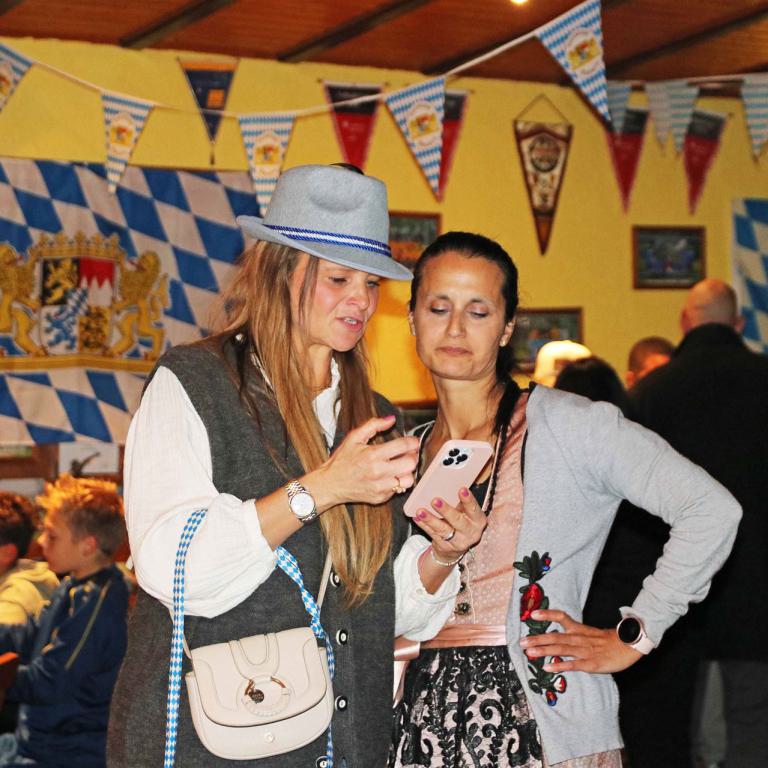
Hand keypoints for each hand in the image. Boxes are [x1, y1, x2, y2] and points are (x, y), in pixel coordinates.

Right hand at [310, 415, 418, 509]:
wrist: (330, 484)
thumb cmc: (342, 460)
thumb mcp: (354, 438)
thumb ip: (374, 425)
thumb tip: (391, 419)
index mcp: (372, 455)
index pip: (403, 446)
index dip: (413, 442)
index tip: (413, 441)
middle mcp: (378, 472)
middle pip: (410, 463)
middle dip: (412, 456)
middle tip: (408, 453)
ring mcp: (380, 487)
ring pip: (409, 480)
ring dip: (408, 472)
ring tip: (401, 466)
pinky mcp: (380, 498)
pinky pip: (398, 490)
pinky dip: (397, 482)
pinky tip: (390, 476)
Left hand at [412, 487, 486, 560]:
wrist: (458, 545)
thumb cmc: (463, 520)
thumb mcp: (467, 512)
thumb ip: (461, 502)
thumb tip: (449, 483)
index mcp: (478, 520)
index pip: (474, 509)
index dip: (468, 500)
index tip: (461, 489)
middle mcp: (470, 532)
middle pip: (458, 521)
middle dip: (446, 511)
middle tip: (435, 501)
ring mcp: (457, 541)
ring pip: (442, 530)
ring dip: (430, 519)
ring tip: (420, 511)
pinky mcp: (444, 546)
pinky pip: (432, 534)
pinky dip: (424, 525)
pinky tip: (417, 518)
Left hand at [519, 609, 642, 674]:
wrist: (628, 646)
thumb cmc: (607, 641)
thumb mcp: (589, 633)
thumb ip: (573, 634)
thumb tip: (556, 638)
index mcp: (579, 629)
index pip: (561, 617)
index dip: (547, 614)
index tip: (532, 614)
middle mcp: (579, 638)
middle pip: (555, 636)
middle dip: (537, 639)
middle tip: (521, 642)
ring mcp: (584, 651)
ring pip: (561, 649)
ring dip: (543, 650)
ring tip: (529, 652)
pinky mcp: (590, 663)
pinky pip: (572, 664)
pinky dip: (559, 665)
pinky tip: (547, 667)